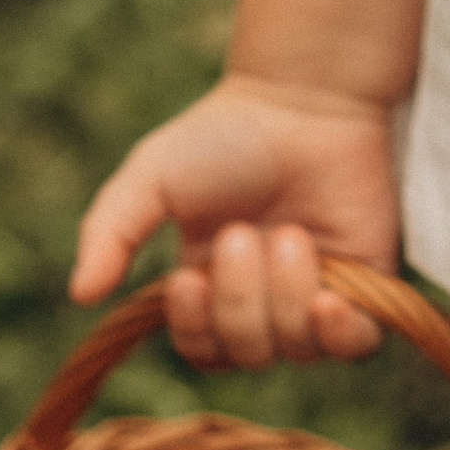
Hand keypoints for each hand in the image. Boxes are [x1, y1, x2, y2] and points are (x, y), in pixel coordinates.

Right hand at [69, 74, 401, 366]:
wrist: (306, 96)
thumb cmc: (225, 134)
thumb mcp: (151, 178)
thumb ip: (111, 231)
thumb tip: (80, 295)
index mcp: (213, 285)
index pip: (201, 348)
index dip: (195, 328)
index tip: (189, 277)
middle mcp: (266, 298)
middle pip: (247, 353)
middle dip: (241, 299)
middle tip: (244, 234)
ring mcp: (319, 293)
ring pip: (296, 349)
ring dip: (285, 296)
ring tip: (289, 235)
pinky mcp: (369, 283)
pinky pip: (356, 345)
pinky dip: (339, 332)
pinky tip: (328, 299)